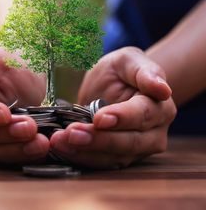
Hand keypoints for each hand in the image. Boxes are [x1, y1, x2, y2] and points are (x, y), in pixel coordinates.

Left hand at [50, 47, 176, 168]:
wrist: (110, 86)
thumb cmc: (121, 71)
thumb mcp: (128, 61)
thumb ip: (144, 72)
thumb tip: (163, 89)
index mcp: (159, 107)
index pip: (142, 115)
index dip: (122, 118)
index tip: (100, 118)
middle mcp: (153, 133)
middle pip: (129, 142)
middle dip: (99, 139)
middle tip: (72, 133)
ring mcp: (136, 150)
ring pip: (113, 157)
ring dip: (85, 151)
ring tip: (60, 141)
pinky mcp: (116, 158)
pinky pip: (99, 162)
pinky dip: (79, 157)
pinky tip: (61, 147)